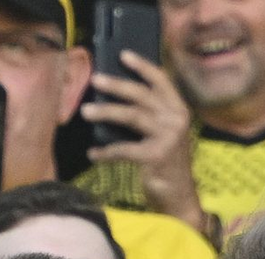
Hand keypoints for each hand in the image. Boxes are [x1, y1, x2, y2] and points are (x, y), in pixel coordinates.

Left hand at [81, 51, 204, 232]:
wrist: (178, 196)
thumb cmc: (166, 165)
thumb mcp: (164, 135)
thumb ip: (151, 117)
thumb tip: (117, 102)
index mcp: (179, 109)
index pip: (161, 80)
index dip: (142, 66)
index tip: (123, 55)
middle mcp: (176, 118)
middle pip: (141, 95)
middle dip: (116, 86)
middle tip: (95, 80)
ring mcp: (167, 137)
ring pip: (131, 117)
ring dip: (106, 112)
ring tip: (86, 111)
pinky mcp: (155, 156)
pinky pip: (124, 149)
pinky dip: (106, 152)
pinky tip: (93, 154)